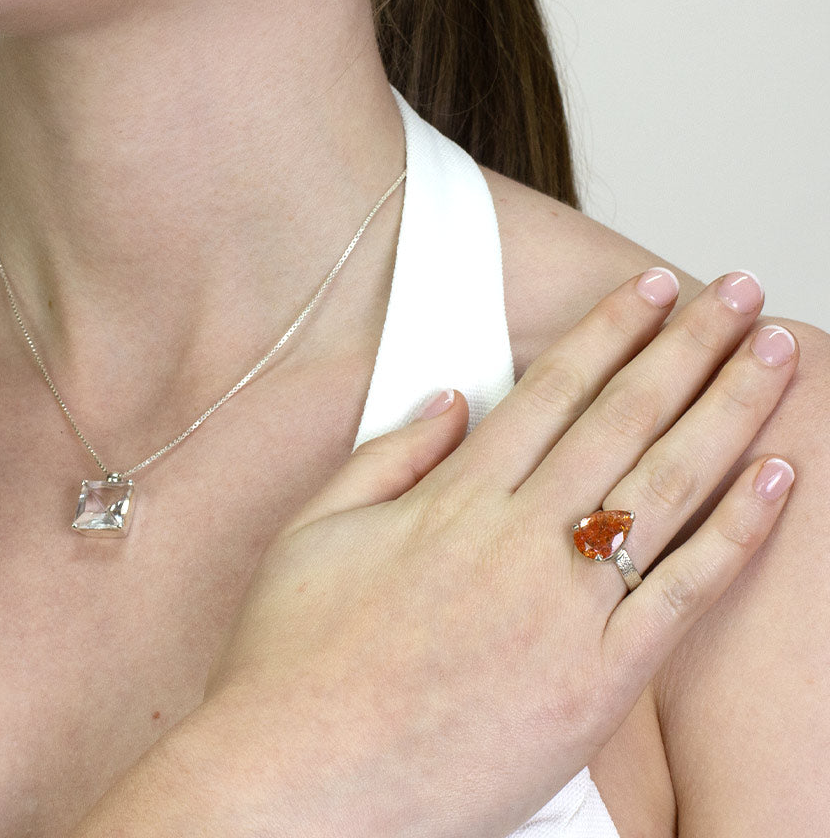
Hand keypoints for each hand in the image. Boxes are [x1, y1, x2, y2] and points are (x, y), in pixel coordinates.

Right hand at [200, 270, 797, 836]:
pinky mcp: (597, 683)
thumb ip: (389, 456)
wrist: (297, 781)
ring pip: (667, 486)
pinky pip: (684, 594)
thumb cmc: (293, 659)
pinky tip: (777, 479)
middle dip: (689, 346)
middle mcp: (517, 537)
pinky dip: (738, 532)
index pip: (552, 391)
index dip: (609, 331)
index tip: (649, 289)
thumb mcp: (315, 531)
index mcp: (452, 498)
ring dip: (728, 410)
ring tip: (775, 354)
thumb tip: (452, 399)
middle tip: (739, 294)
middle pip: (623, 418)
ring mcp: (563, 608)